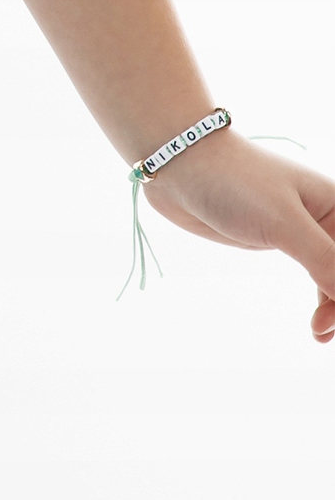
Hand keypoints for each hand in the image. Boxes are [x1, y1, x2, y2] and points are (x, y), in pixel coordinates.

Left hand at [141, 129, 334, 342]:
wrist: (180, 165)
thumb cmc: (234, 180)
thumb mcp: (283, 222)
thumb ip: (324, 261)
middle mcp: (325, 217)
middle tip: (325, 330)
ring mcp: (302, 230)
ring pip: (333, 278)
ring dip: (334, 309)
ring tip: (321, 334)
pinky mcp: (279, 240)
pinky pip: (314, 276)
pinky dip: (321, 302)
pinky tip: (317, 325)